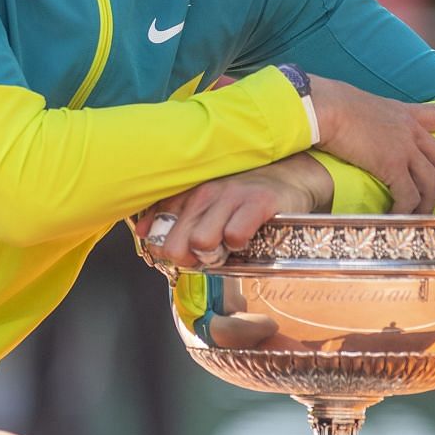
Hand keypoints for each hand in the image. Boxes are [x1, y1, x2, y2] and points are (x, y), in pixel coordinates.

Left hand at [134, 152, 331, 267]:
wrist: (290, 175)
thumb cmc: (243, 194)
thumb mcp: (206, 200)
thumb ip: (176, 215)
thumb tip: (144, 234)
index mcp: (188, 191)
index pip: (157, 224)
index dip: (164, 248)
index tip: (179, 252)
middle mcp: (205, 191)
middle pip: (175, 244)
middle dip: (187, 258)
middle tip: (206, 255)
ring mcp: (231, 195)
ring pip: (201, 241)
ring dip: (214, 253)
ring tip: (227, 246)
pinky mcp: (258, 201)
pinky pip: (235, 235)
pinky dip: (240, 244)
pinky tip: (247, 237)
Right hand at [309, 77, 434, 214]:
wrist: (324, 106)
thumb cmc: (331, 104)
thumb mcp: (361, 106)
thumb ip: (372, 121)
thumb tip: (360, 130)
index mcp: (405, 113)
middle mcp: (411, 131)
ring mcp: (404, 148)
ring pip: (432, 184)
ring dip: (428, 206)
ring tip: (422, 220)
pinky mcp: (391, 164)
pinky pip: (408, 195)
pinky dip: (406, 210)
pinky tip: (398, 217)